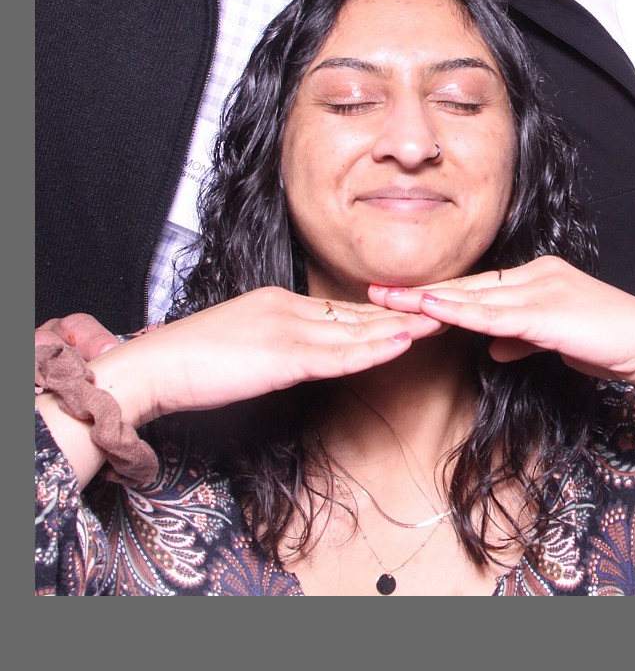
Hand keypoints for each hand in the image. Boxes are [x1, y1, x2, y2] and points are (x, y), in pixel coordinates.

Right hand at [37, 284, 424, 487]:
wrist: (156, 366)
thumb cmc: (191, 365)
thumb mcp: (242, 349)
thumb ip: (273, 348)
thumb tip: (298, 360)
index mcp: (278, 304)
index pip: (340, 312)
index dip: (380, 314)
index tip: (413, 313)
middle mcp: (288, 309)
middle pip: (356, 314)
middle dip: (401, 314)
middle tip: (443, 308)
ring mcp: (287, 330)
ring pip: (355, 331)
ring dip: (400, 328)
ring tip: (438, 321)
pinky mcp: (282, 355)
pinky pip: (337, 354)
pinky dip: (373, 348)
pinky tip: (400, 344)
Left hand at [391, 254, 634, 455]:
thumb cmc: (609, 343)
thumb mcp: (556, 339)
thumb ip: (522, 338)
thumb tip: (493, 348)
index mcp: (536, 277)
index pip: (477, 288)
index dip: (439, 294)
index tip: (401, 298)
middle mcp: (534, 275)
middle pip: (467, 285)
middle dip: (420, 292)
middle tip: (376, 293)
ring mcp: (539, 289)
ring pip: (474, 296)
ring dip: (429, 300)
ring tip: (390, 301)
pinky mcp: (544, 311)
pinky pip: (494, 314)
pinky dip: (460, 313)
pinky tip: (433, 312)